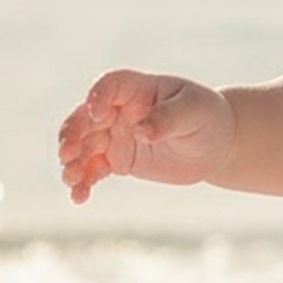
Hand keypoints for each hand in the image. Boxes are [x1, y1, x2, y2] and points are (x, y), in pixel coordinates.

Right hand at [57, 70, 235, 203]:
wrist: (215, 145)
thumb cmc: (207, 117)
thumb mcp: (194, 112)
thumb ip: (167, 118)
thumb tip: (141, 131)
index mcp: (138, 89)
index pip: (110, 86)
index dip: (98, 98)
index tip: (98, 115)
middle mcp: (120, 110)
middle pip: (86, 118)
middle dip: (73, 134)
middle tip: (67, 153)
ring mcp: (116, 136)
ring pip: (83, 147)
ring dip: (72, 162)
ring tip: (71, 179)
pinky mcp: (117, 160)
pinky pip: (93, 170)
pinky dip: (83, 182)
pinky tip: (80, 196)